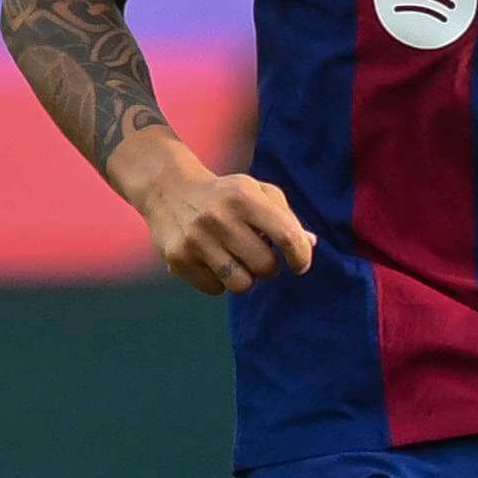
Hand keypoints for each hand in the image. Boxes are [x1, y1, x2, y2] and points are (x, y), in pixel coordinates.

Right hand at [125, 144, 314, 295]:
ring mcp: (196, 240)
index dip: (301, 256)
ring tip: (236, 259)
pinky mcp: (178, 258)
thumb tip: (310, 244)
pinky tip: (212, 260)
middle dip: (268, 266)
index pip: (287, 237)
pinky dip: (220, 281)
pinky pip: (215, 289)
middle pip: (266, 267)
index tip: (299, 264)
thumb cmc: (225, 194)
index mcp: (244, 197)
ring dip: (245, 277)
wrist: (168, 188)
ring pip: (242, 284)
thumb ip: (286, 217)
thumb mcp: (256, 192)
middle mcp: (219, 218)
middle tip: (256, 253)